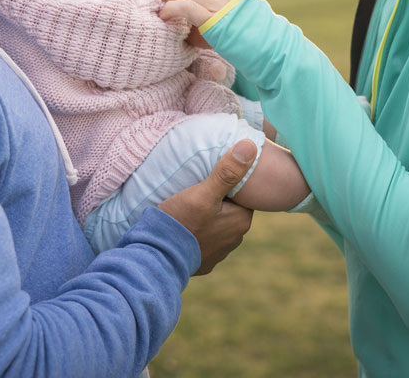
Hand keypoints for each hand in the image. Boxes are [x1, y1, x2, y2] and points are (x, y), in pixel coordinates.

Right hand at [158, 139, 256, 274]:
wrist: (157, 259)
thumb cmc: (181, 223)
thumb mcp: (203, 193)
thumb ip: (227, 172)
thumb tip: (251, 146)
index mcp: (241, 221)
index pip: (241, 194)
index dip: (227, 183)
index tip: (210, 176)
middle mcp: (236, 239)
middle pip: (230, 208)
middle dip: (218, 199)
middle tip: (196, 189)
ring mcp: (220, 253)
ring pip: (217, 224)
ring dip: (207, 216)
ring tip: (188, 207)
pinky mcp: (205, 262)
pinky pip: (205, 240)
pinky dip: (197, 233)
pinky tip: (184, 227)